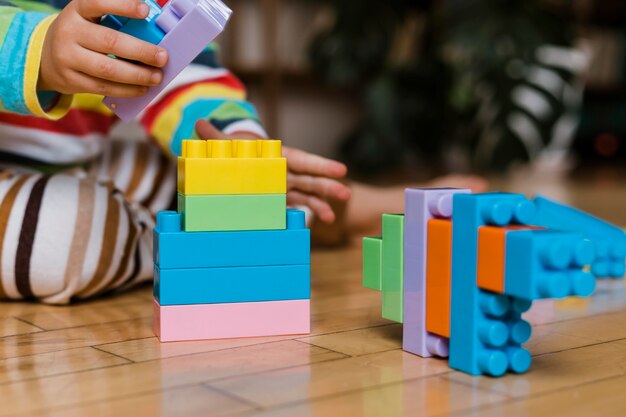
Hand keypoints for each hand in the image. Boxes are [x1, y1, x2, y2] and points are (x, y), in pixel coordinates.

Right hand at [38, 0, 167, 96]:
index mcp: (77, 10)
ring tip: (156, 77)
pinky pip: (103, 87)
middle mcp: (69, 31)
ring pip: (108, 69)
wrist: (45, 58)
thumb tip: (153, 30)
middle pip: (110, 42)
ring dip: (137, 75)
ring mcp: (67, 58)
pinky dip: (127, 90)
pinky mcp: (70, 81)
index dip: (123, 6)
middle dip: (141, 51)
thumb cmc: (81, 35)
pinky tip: (142, 89)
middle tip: (162, 57)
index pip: (98, 3)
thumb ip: (115, 21)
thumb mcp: (89, 20)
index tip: (145, 10)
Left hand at [195, 119, 350, 222]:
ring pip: (309, 194)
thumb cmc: (237, 151)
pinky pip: (299, 205)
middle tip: (345, 193)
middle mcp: (286, 172)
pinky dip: (311, 212)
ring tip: (334, 215)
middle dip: (328, 186)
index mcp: (279, 157)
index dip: (321, 166)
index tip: (341, 170)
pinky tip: (324, 220)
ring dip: (323, 203)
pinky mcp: (282, 199)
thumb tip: (199, 123)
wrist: (237, 161)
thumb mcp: (227, 145)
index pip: (303, 161)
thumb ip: (216, 137)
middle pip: (311, 179)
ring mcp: (286, 187)